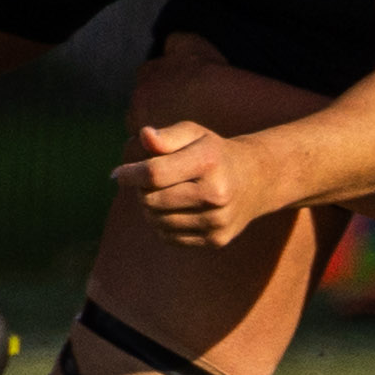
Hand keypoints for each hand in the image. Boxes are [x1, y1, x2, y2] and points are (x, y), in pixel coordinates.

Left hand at [114, 120, 268, 247]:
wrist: (256, 180)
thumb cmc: (214, 153)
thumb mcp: (194, 134)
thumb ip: (167, 136)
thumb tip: (143, 136)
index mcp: (208, 162)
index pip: (154, 173)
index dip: (130, 174)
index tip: (118, 174)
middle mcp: (216, 194)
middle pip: (152, 200)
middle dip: (142, 191)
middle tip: (148, 182)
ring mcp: (217, 221)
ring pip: (157, 222)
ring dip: (150, 209)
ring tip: (162, 194)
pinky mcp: (215, 240)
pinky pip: (169, 237)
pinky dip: (162, 224)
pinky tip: (175, 210)